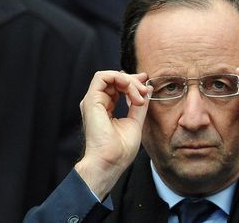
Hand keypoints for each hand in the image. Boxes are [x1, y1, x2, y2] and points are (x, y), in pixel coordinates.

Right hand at [75, 71, 149, 198]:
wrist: (111, 161)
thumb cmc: (121, 149)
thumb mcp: (135, 121)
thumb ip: (139, 105)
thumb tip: (147, 89)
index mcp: (105, 108)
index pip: (118, 87)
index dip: (133, 82)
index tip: (147, 85)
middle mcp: (97, 103)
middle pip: (115, 80)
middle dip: (133, 81)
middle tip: (145, 90)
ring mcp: (93, 101)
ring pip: (110, 76)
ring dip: (129, 82)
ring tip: (139, 95)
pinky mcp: (91, 100)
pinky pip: (102, 77)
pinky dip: (119, 78)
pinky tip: (130, 89)